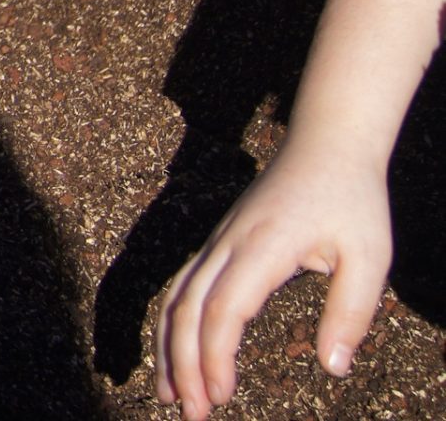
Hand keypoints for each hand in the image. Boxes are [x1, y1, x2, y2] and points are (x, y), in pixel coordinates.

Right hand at [155, 140, 391, 418]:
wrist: (325, 144)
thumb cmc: (352, 200)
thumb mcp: (370, 257)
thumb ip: (351, 313)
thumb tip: (334, 368)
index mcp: (262, 248)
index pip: (224, 308)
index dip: (215, 355)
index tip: (221, 397)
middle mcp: (228, 244)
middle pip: (187, 308)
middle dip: (182, 364)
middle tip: (191, 415)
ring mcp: (217, 242)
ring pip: (176, 298)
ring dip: (169, 347)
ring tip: (173, 396)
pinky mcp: (218, 244)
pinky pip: (183, 287)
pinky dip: (174, 325)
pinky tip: (178, 353)